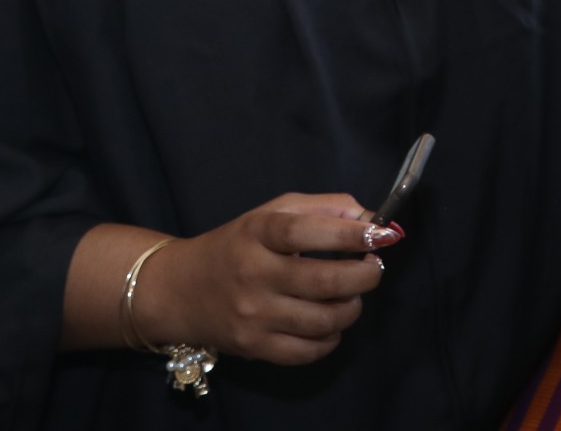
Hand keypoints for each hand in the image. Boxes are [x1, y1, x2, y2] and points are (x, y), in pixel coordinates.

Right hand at [132, 192, 398, 364]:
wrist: (180, 290)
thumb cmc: (238, 245)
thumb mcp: (273, 213)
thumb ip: (324, 208)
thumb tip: (371, 219)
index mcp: (257, 233)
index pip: (306, 232)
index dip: (349, 233)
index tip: (380, 234)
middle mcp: (253, 275)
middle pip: (325, 282)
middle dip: (365, 275)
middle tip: (373, 267)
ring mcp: (253, 316)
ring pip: (324, 320)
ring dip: (353, 307)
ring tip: (352, 294)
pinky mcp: (254, 347)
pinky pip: (309, 351)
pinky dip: (332, 337)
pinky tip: (331, 322)